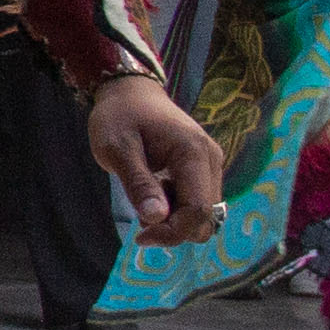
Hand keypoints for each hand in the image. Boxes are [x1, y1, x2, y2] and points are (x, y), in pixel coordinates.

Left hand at [88, 78, 229, 240]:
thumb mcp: (117, 149)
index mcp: (194, 153)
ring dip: (176, 219)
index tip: (140, 237)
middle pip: (206, 216)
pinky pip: (198, 201)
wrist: (130, 92)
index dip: (172, 232)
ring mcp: (211, 164)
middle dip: (174, 228)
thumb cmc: (119, 116)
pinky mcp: (204, 168)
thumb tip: (157, 219)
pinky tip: (155, 192)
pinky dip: (178, 208)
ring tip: (146, 198)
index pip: (198, 210)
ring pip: (204, 213)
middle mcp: (211, 159)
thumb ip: (138, 183)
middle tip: (140, 217)